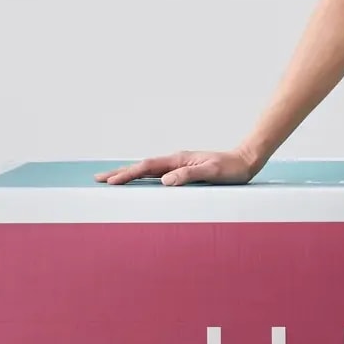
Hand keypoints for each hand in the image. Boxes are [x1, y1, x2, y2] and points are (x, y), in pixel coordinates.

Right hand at [95, 148, 263, 185]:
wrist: (244, 161)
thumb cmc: (231, 169)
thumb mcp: (212, 172)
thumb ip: (189, 175)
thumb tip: (165, 181)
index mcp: (178, 160)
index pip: (147, 168)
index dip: (128, 175)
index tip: (111, 182)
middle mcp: (175, 161)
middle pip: (142, 167)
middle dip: (120, 173)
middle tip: (98, 179)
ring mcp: (178, 165)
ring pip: (147, 170)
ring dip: (128, 175)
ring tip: (111, 180)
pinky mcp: (183, 171)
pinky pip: (157, 174)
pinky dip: (142, 177)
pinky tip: (138, 182)